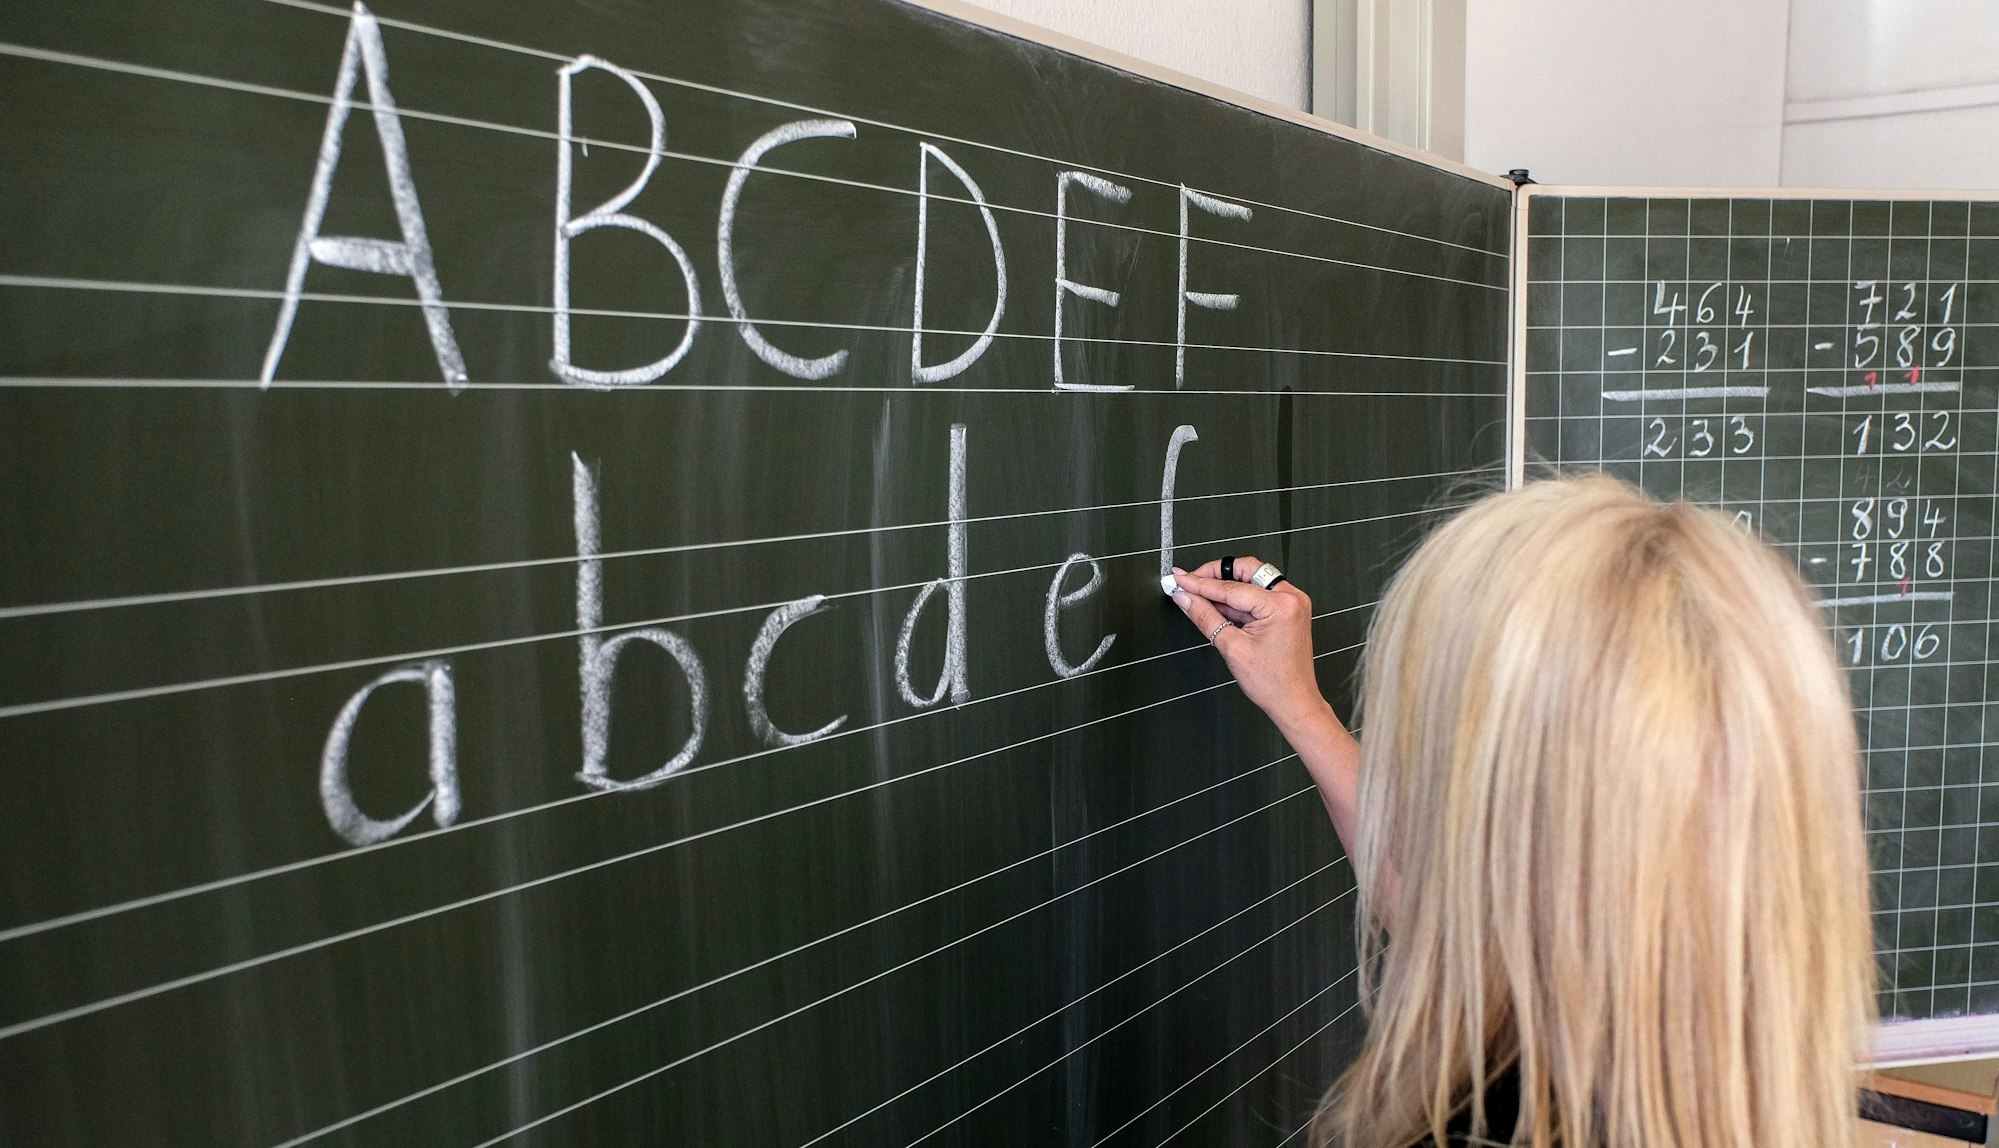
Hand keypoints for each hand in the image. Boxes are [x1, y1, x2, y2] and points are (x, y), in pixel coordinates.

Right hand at [1168, 556, 1326, 730]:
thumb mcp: (1232, 647)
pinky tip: (1219, 607)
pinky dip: (1238, 599)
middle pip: (1245, 570)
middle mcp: (1291, 598)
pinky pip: (1258, 595)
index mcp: (1281, 605)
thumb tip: (1186, 598)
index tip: (1180, 579)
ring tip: (1200, 597)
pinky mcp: (1287, 610)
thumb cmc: (1273, 682)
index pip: (1230, 587)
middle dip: (1215, 574)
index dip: (1200, 583)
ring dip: (1225, 587)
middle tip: (1191, 581)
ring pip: (1251, 580)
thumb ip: (1205, 617)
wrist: (1293, 701)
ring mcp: (1291, 603)